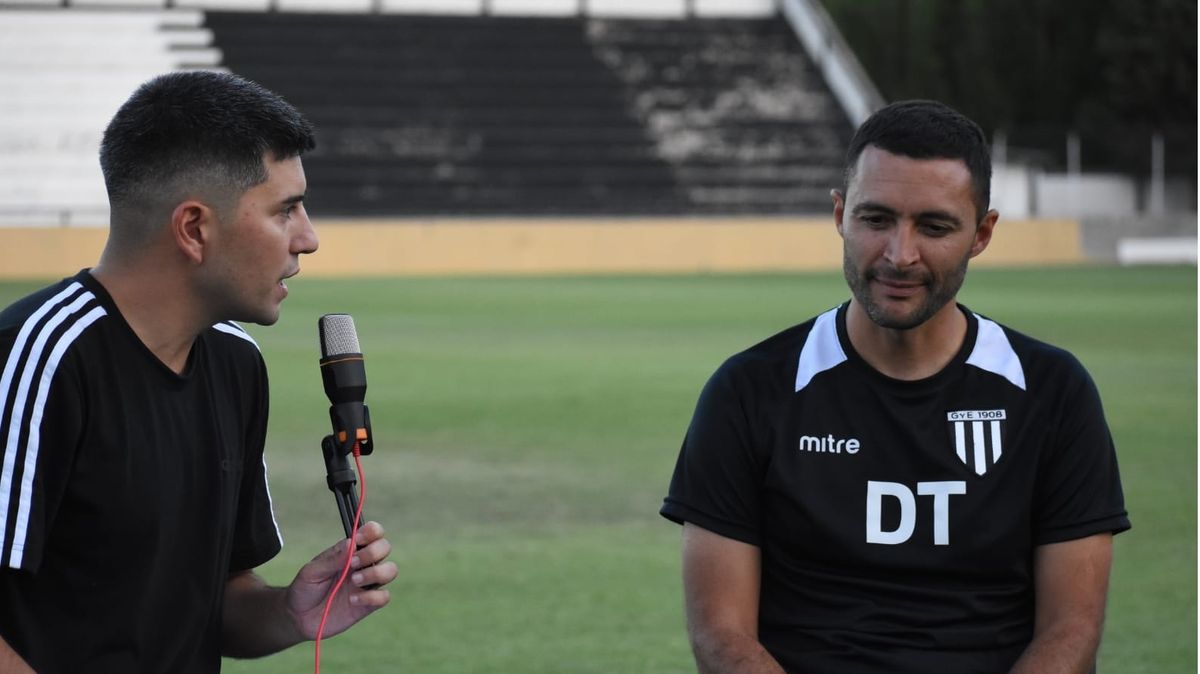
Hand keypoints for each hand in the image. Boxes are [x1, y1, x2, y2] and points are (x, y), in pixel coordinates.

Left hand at [285, 521, 398, 639]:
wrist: (299, 618)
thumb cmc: (305, 589)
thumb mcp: (311, 572)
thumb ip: (332, 559)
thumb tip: (352, 542)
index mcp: (351, 551)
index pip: (373, 532)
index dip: (371, 532)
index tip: (358, 540)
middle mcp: (363, 564)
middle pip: (385, 547)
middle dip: (372, 553)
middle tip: (353, 564)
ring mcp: (368, 583)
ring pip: (391, 570)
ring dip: (375, 573)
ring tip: (354, 581)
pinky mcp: (369, 604)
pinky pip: (384, 596)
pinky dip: (371, 597)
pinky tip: (352, 600)